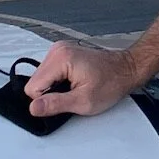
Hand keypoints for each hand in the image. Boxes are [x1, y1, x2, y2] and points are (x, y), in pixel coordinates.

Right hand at [24, 40, 140, 119]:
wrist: (126, 70)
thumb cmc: (111, 83)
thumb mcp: (84, 101)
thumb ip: (56, 104)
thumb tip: (33, 107)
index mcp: (61, 58)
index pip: (32, 88)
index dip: (47, 100)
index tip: (65, 99)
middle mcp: (57, 50)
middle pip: (35, 82)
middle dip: (50, 93)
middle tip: (72, 93)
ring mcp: (59, 50)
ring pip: (40, 78)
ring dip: (54, 87)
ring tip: (74, 87)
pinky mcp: (62, 53)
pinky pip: (48, 73)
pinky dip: (58, 81)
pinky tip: (73, 82)